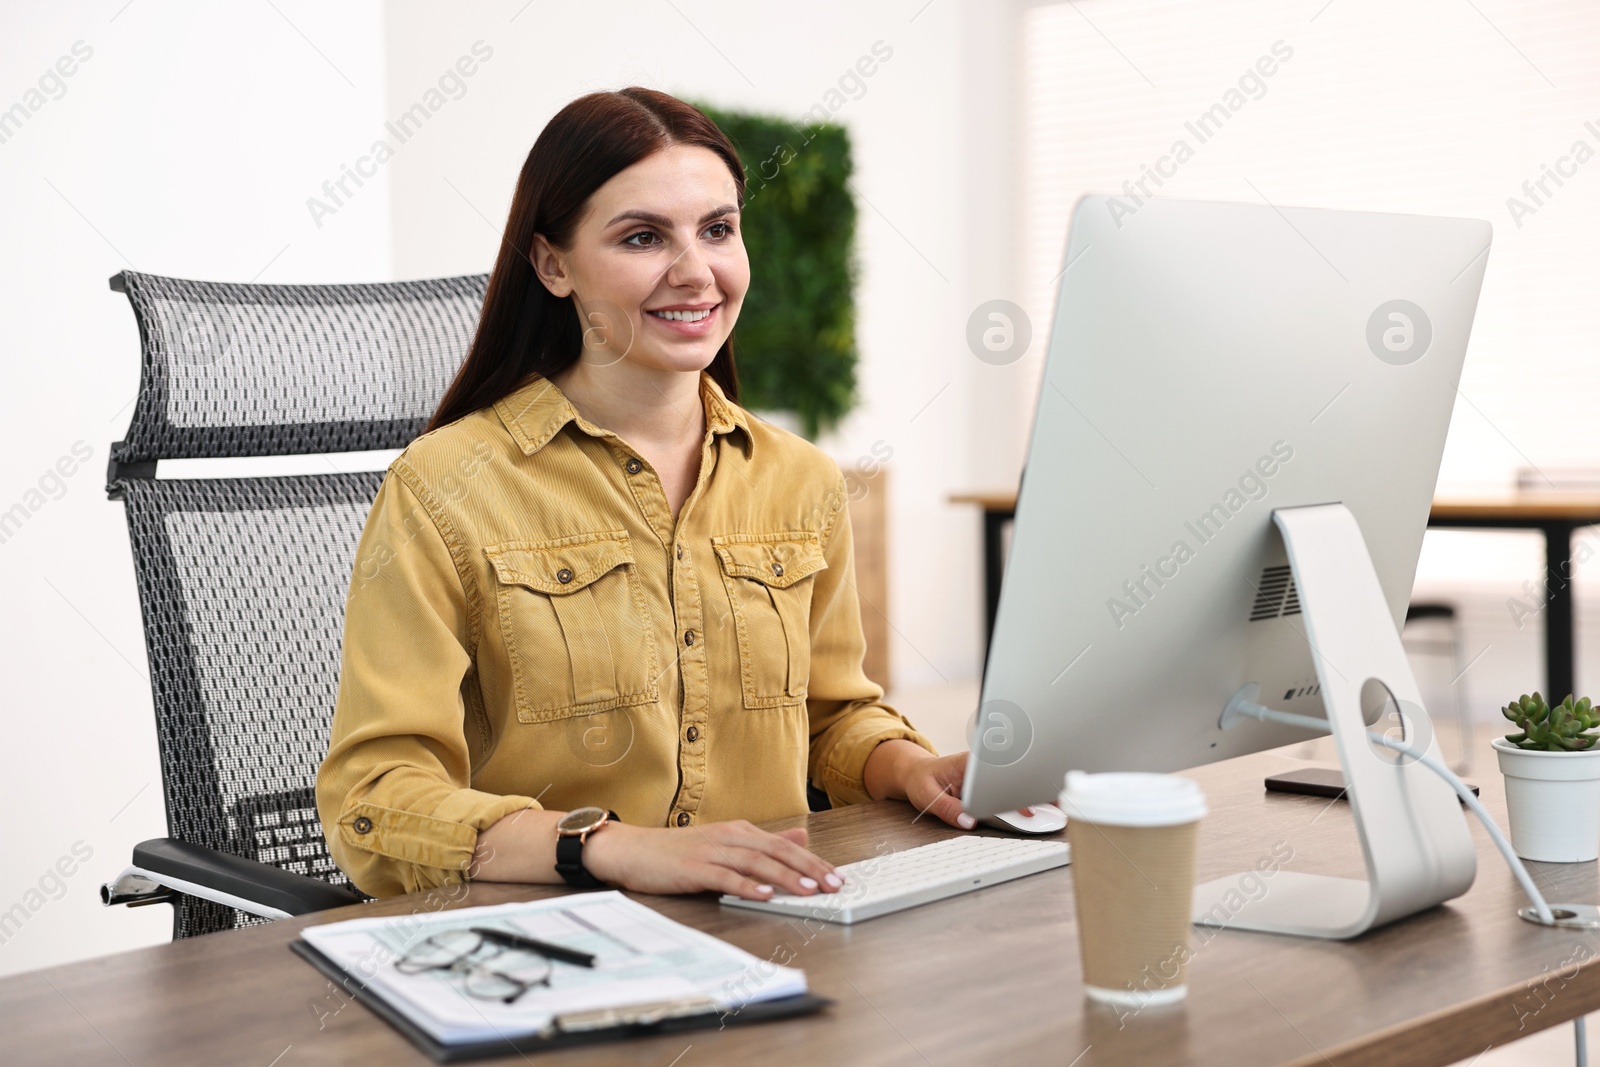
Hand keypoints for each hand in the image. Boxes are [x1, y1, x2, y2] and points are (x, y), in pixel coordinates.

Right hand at [583, 820, 844, 901]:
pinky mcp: (693, 868)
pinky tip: (762, 895)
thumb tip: (801, 837)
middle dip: (808, 868)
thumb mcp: (726, 842)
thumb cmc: (678, 851)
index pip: (785, 846)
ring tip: (808, 890)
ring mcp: (711, 851)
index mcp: (740, 831)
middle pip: (777, 852)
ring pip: (755, 864)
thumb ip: (764, 842)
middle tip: (833, 885)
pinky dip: (745, 886)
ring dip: (784, 877)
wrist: (632, 850)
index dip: (813, 860)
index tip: (836, 876)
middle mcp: (730, 837)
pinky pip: (724, 877)